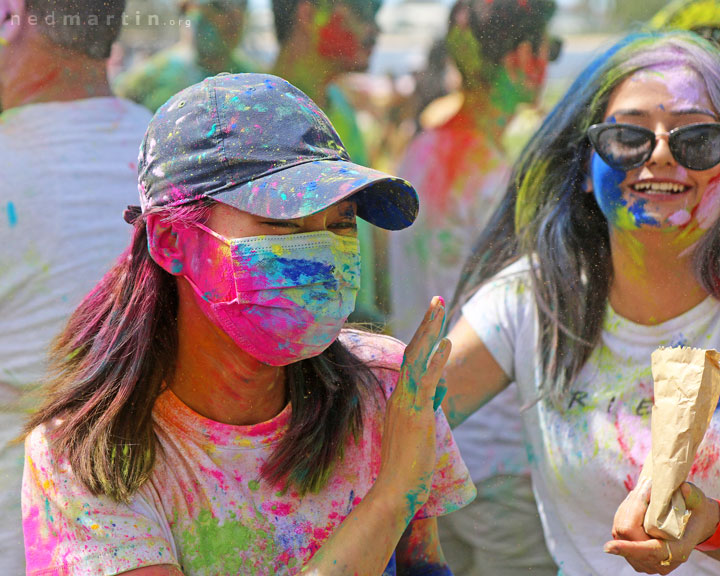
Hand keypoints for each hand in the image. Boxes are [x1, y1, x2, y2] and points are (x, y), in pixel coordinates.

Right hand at [374, 296, 450, 523]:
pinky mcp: (414, 412)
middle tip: (438, 299)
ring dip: (429, 330)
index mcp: (400, 400)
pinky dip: (435, 359)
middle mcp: (400, 396)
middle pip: (412, 351)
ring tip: (440, 305)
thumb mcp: (421, 429)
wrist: (395, 489)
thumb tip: (440, 386)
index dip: (424, 340)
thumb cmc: (407, 466)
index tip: (436, 323)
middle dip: (427, 324)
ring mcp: (406, 402)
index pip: (413, 363)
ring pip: (416, 358)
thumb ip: (428, 405)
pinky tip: (445, 342)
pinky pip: (424, 380)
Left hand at [605, 482, 719, 573]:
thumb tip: (683, 488)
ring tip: (642, 490)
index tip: (608, 547)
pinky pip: (620, 530)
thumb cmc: (697, 513)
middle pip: (628, 533)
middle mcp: (659, 560)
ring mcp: (646, 559)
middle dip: (631, 506)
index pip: (647, 552)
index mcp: (676, 551)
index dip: (628, 549)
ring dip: (627, 507)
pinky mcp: (635, 552)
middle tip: (645, 484)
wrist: (696, 525)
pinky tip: (636, 501)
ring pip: (621, 531)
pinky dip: (625, 513)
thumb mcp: (698, 504)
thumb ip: (692, 498)